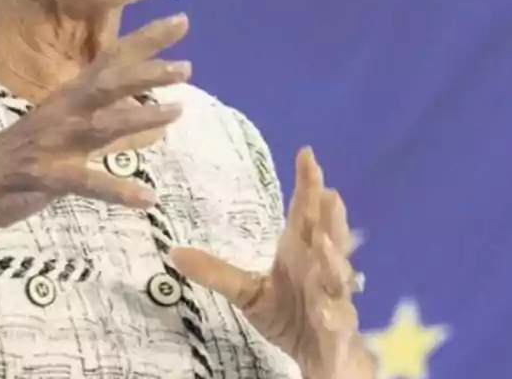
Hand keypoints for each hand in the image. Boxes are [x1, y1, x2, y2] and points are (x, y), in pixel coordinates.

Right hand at [0, 14, 191, 238]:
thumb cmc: (27, 156)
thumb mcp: (69, 130)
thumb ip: (111, 121)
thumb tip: (154, 116)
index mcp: (71, 96)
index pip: (114, 59)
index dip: (147, 39)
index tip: (182, 20)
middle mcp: (64, 111)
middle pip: (109, 84)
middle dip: (146, 72)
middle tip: (186, 67)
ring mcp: (54, 142)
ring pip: (102, 125)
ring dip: (140, 118)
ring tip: (176, 113)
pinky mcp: (46, 176)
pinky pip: (88, 183)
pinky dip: (118, 190)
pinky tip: (147, 198)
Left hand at [170, 148, 374, 378]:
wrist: (321, 358)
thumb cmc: (290, 315)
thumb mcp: (248, 293)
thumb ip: (217, 273)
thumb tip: (173, 252)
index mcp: (300, 253)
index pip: (305, 214)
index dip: (308, 185)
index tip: (306, 154)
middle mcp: (321, 270)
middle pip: (329, 237)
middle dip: (329, 216)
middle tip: (327, 192)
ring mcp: (333, 299)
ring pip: (337, 275)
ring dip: (332, 259)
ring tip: (320, 241)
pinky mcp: (338, 332)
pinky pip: (338, 323)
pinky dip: (334, 317)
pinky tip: (325, 312)